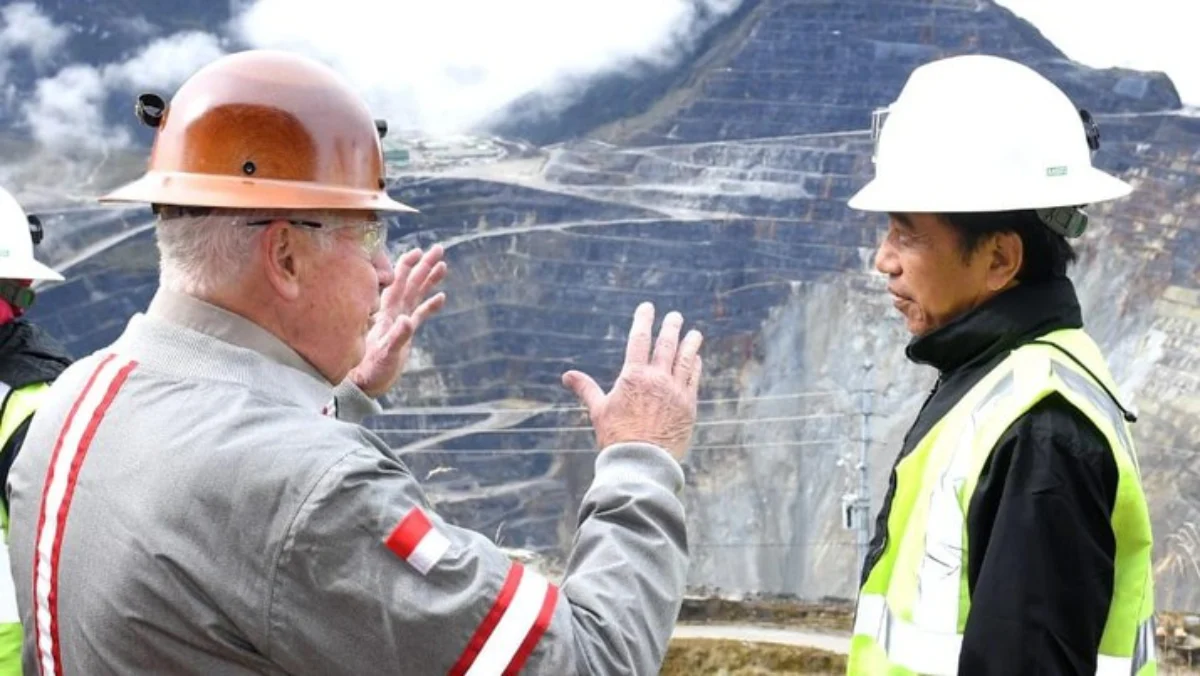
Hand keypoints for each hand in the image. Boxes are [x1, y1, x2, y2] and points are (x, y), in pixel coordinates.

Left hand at [348, 245, 446, 396]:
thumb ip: (397, 337)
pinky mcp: (404, 333)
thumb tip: (407, 320)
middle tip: (439, 249)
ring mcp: (399, 321)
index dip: (407, 266)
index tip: (419, 252)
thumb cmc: (370, 369)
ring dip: (428, 280)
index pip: (397, 283)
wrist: (364, 383)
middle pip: (410, 283)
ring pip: (416, 295)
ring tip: (443, 266)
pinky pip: (419, 314)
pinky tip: (441, 297)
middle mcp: (392, 312)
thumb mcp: (385, 354)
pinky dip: (429, 305)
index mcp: (386, 313)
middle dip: (424, 265)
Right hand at [562, 302, 702, 459]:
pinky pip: (694, 379)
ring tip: (695, 333)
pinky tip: (697, 359)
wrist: (641, 461)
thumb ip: (586, 388)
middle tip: (675, 316)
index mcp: (633, 376)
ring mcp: (676, 391)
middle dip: (671, 327)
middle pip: (667, 344)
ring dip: (691, 343)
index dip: (644, 320)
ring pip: (686, 359)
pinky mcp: (689, 405)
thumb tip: (567, 375)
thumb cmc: (616, 437)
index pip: (640, 339)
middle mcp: (657, 379)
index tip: (647, 308)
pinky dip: (695, 366)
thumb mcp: (598, 410)